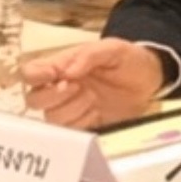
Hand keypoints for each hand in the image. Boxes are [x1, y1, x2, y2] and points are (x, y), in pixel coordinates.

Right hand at [22, 38, 163, 128]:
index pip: (31, 72)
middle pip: (34, 100)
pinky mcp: (84, 125)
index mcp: (61, 65)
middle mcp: (60, 88)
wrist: (149, 79)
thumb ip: (88, 55)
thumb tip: (67, 71)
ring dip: (71, 109)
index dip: (34, 76)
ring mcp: (71, 108)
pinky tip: (96, 112)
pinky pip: (70, 132)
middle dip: (53, 96)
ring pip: (50, 118)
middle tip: (78, 86)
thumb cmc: (127, 58)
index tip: (53, 76)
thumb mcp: (112, 48)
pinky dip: (82, 123)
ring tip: (92, 98)